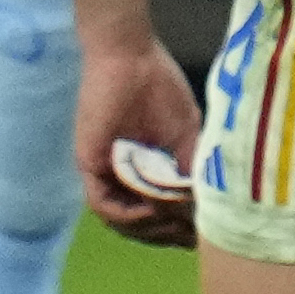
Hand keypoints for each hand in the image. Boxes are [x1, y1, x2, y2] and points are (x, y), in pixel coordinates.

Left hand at [75, 37, 203, 248]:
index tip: (205, 236)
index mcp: (146, 173)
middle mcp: (123, 178)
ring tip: (174, 219)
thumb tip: (204, 211)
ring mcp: (105, 173)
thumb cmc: (160, 89)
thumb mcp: (189, 138)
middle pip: (141, 228)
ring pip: (121, 222)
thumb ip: (192, 173)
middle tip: (190, 234)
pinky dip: (128, 214)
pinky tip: (151, 208)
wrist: (132, 57)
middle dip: (168, 236)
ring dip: (150, 228)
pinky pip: (102, 204)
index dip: (181, 232)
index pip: (159, 218)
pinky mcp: (89, 163)